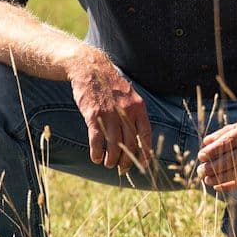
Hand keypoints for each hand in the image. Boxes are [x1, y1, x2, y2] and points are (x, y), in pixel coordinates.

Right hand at [65, 48, 152, 172]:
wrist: (91, 68)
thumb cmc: (110, 85)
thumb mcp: (129, 95)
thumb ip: (134, 113)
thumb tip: (139, 136)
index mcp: (138, 107)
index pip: (146, 134)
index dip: (146, 152)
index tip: (143, 164)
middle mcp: (126, 111)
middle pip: (130, 143)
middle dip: (127, 160)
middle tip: (122, 169)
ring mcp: (109, 113)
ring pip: (114, 145)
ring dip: (111, 159)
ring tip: (108, 164)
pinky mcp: (93, 115)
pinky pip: (97, 139)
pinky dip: (97, 152)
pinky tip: (96, 158)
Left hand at [196, 118, 236, 190]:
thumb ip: (221, 134)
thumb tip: (205, 143)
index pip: (227, 143)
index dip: (213, 150)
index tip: (201, 156)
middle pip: (231, 160)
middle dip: (213, 167)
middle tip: (200, 170)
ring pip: (236, 173)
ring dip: (219, 178)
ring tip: (206, 180)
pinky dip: (229, 185)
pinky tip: (217, 186)